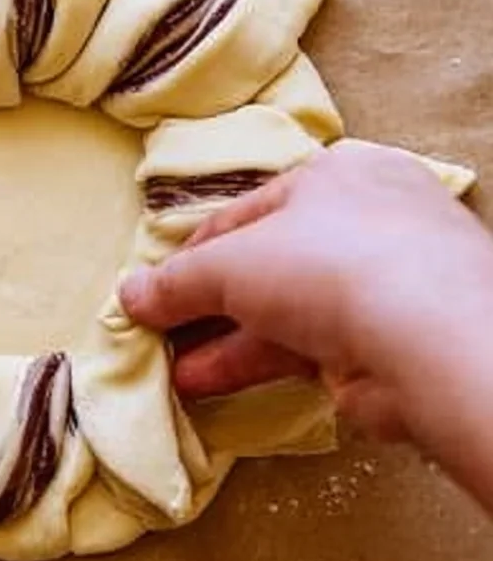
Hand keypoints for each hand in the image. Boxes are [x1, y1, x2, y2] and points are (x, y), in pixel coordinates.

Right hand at [121, 142, 492, 510]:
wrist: (431, 338)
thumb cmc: (328, 263)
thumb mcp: (231, 263)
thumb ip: (178, 281)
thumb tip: (129, 296)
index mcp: (335, 176)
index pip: (245, 212)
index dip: (193, 253)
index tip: (152, 289)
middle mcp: (362, 224)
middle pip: (265, 265)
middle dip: (205, 305)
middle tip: (158, 333)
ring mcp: (378, 287)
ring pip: (283, 313)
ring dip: (222, 343)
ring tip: (169, 371)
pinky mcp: (384, 345)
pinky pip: (303, 350)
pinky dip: (252, 365)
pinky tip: (203, 384)